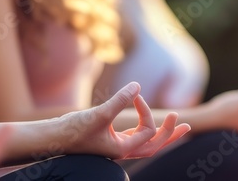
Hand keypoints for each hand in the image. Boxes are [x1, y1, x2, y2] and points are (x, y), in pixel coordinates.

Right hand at [62, 82, 191, 158]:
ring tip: (174, 124)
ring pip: (145, 144)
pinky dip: (143, 130)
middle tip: (186, 124)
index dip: (145, 110)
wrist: (52, 139)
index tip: (134, 94)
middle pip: (154, 146)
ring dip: (161, 135)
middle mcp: (122, 151)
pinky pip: (133, 138)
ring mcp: (115, 147)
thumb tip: (137, 85)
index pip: (147, 131)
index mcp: (122, 150)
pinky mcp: (108, 140)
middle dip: (170, 135)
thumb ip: (119, 100)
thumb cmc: (73, 130)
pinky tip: (145, 121)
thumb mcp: (99, 114)